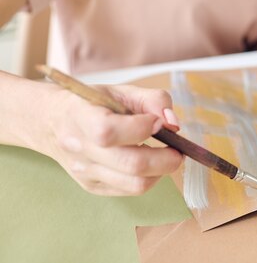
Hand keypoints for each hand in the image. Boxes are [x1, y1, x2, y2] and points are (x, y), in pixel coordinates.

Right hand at [37, 85, 182, 195]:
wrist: (54, 122)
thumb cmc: (93, 103)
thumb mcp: (122, 90)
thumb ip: (154, 99)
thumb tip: (174, 124)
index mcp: (82, 118)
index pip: (110, 132)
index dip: (142, 127)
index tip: (157, 121)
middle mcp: (80, 149)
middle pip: (131, 164)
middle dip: (166, 158)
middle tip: (178, 149)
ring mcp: (86, 172)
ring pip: (135, 184)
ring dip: (160, 170)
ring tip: (164, 155)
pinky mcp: (93, 187)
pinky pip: (131, 190)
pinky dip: (149, 178)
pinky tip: (148, 162)